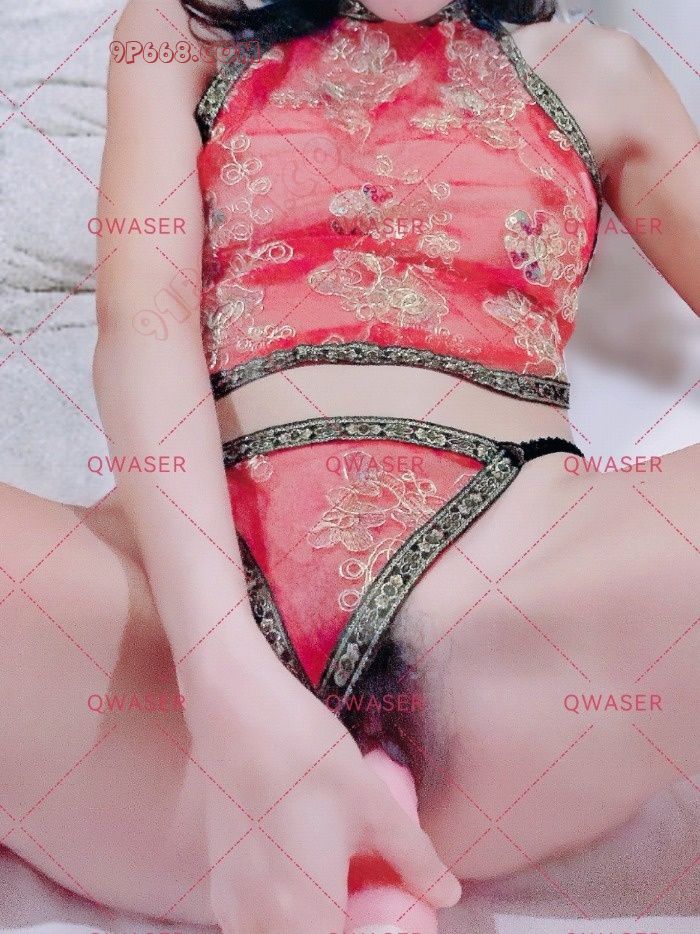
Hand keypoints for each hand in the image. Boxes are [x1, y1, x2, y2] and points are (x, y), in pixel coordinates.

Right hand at [184, 643, 461, 933]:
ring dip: (312, 925)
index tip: (390, 923)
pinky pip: (254, 923)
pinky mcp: (217, 880)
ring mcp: (229, 904)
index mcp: (301, 914)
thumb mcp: (374, 806)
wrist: (239, 712)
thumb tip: (447, 893)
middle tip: (373, 912)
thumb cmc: (309, 756)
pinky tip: (309, 877)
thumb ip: (414, 860)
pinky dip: (285, 917)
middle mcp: (257, 922)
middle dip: (343, 932)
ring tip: (343, 894)